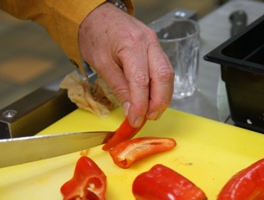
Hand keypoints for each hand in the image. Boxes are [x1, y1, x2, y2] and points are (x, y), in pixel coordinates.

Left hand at [78, 3, 173, 127]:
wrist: (96, 14)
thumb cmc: (95, 34)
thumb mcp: (100, 64)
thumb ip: (118, 87)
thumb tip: (131, 109)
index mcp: (131, 44)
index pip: (141, 81)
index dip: (140, 105)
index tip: (135, 120)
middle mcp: (148, 42)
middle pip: (163, 77)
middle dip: (159, 102)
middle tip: (149, 117)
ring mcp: (155, 43)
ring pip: (168, 75)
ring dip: (162, 97)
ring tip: (151, 111)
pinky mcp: (156, 48)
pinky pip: (165, 70)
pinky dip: (161, 87)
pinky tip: (152, 98)